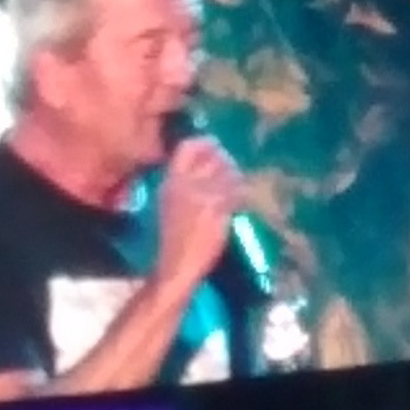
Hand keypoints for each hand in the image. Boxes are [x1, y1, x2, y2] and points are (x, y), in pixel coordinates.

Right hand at [153, 136, 245, 288]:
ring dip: (235, 176)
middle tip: (231, 165)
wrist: (175, 266)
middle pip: (211, 156)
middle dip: (224, 158)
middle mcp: (186, 184)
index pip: (187, 148)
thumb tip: (200, 171)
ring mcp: (202, 195)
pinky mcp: (217, 209)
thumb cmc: (172, 240)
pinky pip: (235, 193)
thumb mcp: (168, 205)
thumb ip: (182, 185)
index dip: (204, 143)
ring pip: (227, 173)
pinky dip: (240, 194)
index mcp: (170, 182)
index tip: (214, 145)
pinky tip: (241, 200)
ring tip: (238, 183)